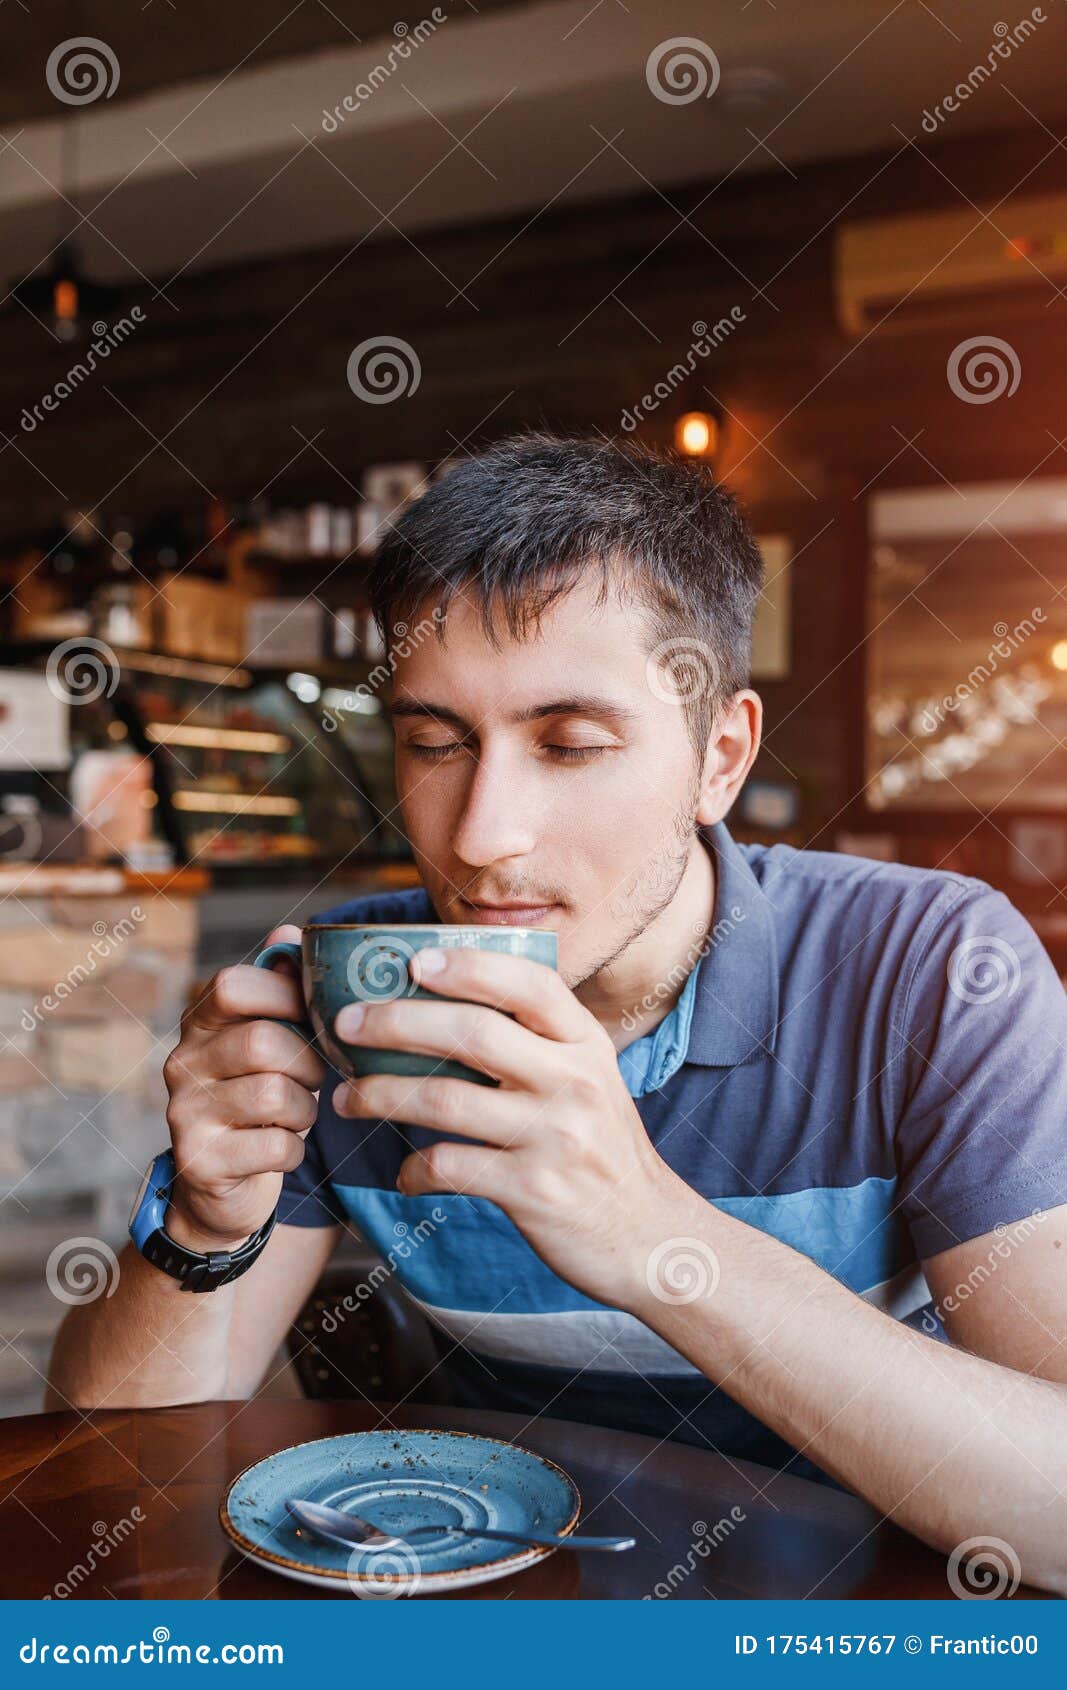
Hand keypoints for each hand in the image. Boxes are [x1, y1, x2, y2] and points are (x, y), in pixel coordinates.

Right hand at [162, 925, 326, 1251]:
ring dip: (305, 1108)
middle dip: (308, 1060)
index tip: (311, 1016)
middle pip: (262, 1041)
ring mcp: (185, 1113)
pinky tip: (282, 1147)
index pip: (233, 984)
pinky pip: (275, 1145)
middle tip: (316, 1076)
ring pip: (273, 1094)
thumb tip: (290, 932)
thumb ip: (280, 989)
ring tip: (299, 1113)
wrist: (221, 1188)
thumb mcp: (271, 1041)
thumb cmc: (258, 1101)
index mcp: (200, 1024)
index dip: (284, 994)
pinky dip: (294, 1148)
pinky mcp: (201, 1161)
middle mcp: (182, 1063)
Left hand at [332, 946, 686, 1309]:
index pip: (529, 983)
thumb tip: (451, 1001)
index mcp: (585, 1044)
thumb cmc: (602, 1149)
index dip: (468, 965)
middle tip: (346, 1024)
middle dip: (397, 1022)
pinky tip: (404, 1173)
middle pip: (473, 1032)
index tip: (414, 960)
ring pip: (446, 1100)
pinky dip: (414, 1169)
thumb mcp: (590, 1078)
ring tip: (346, 1098)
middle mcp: (573, 1081)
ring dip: (382, 1094)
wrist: (648, 1234)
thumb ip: (540, 1041)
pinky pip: (451, 1168)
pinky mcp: (532, 1191)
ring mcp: (554, 1136)